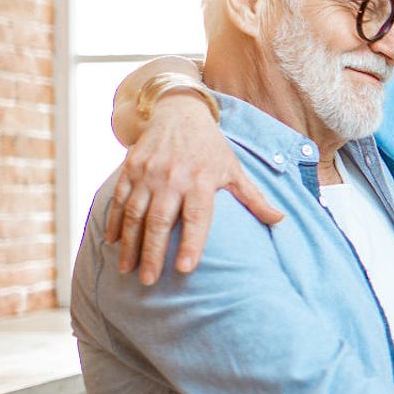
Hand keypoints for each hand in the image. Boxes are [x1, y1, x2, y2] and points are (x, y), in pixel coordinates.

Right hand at [104, 96, 283, 284]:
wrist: (179, 113)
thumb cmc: (212, 148)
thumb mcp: (235, 170)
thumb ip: (254, 198)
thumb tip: (280, 221)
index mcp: (202, 181)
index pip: (197, 217)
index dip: (192, 243)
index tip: (186, 269)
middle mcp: (173, 177)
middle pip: (160, 221)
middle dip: (153, 253)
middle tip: (149, 280)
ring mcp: (148, 173)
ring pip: (135, 214)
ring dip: (130, 244)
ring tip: (129, 270)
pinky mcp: (131, 168)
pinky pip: (120, 199)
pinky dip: (114, 221)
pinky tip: (112, 243)